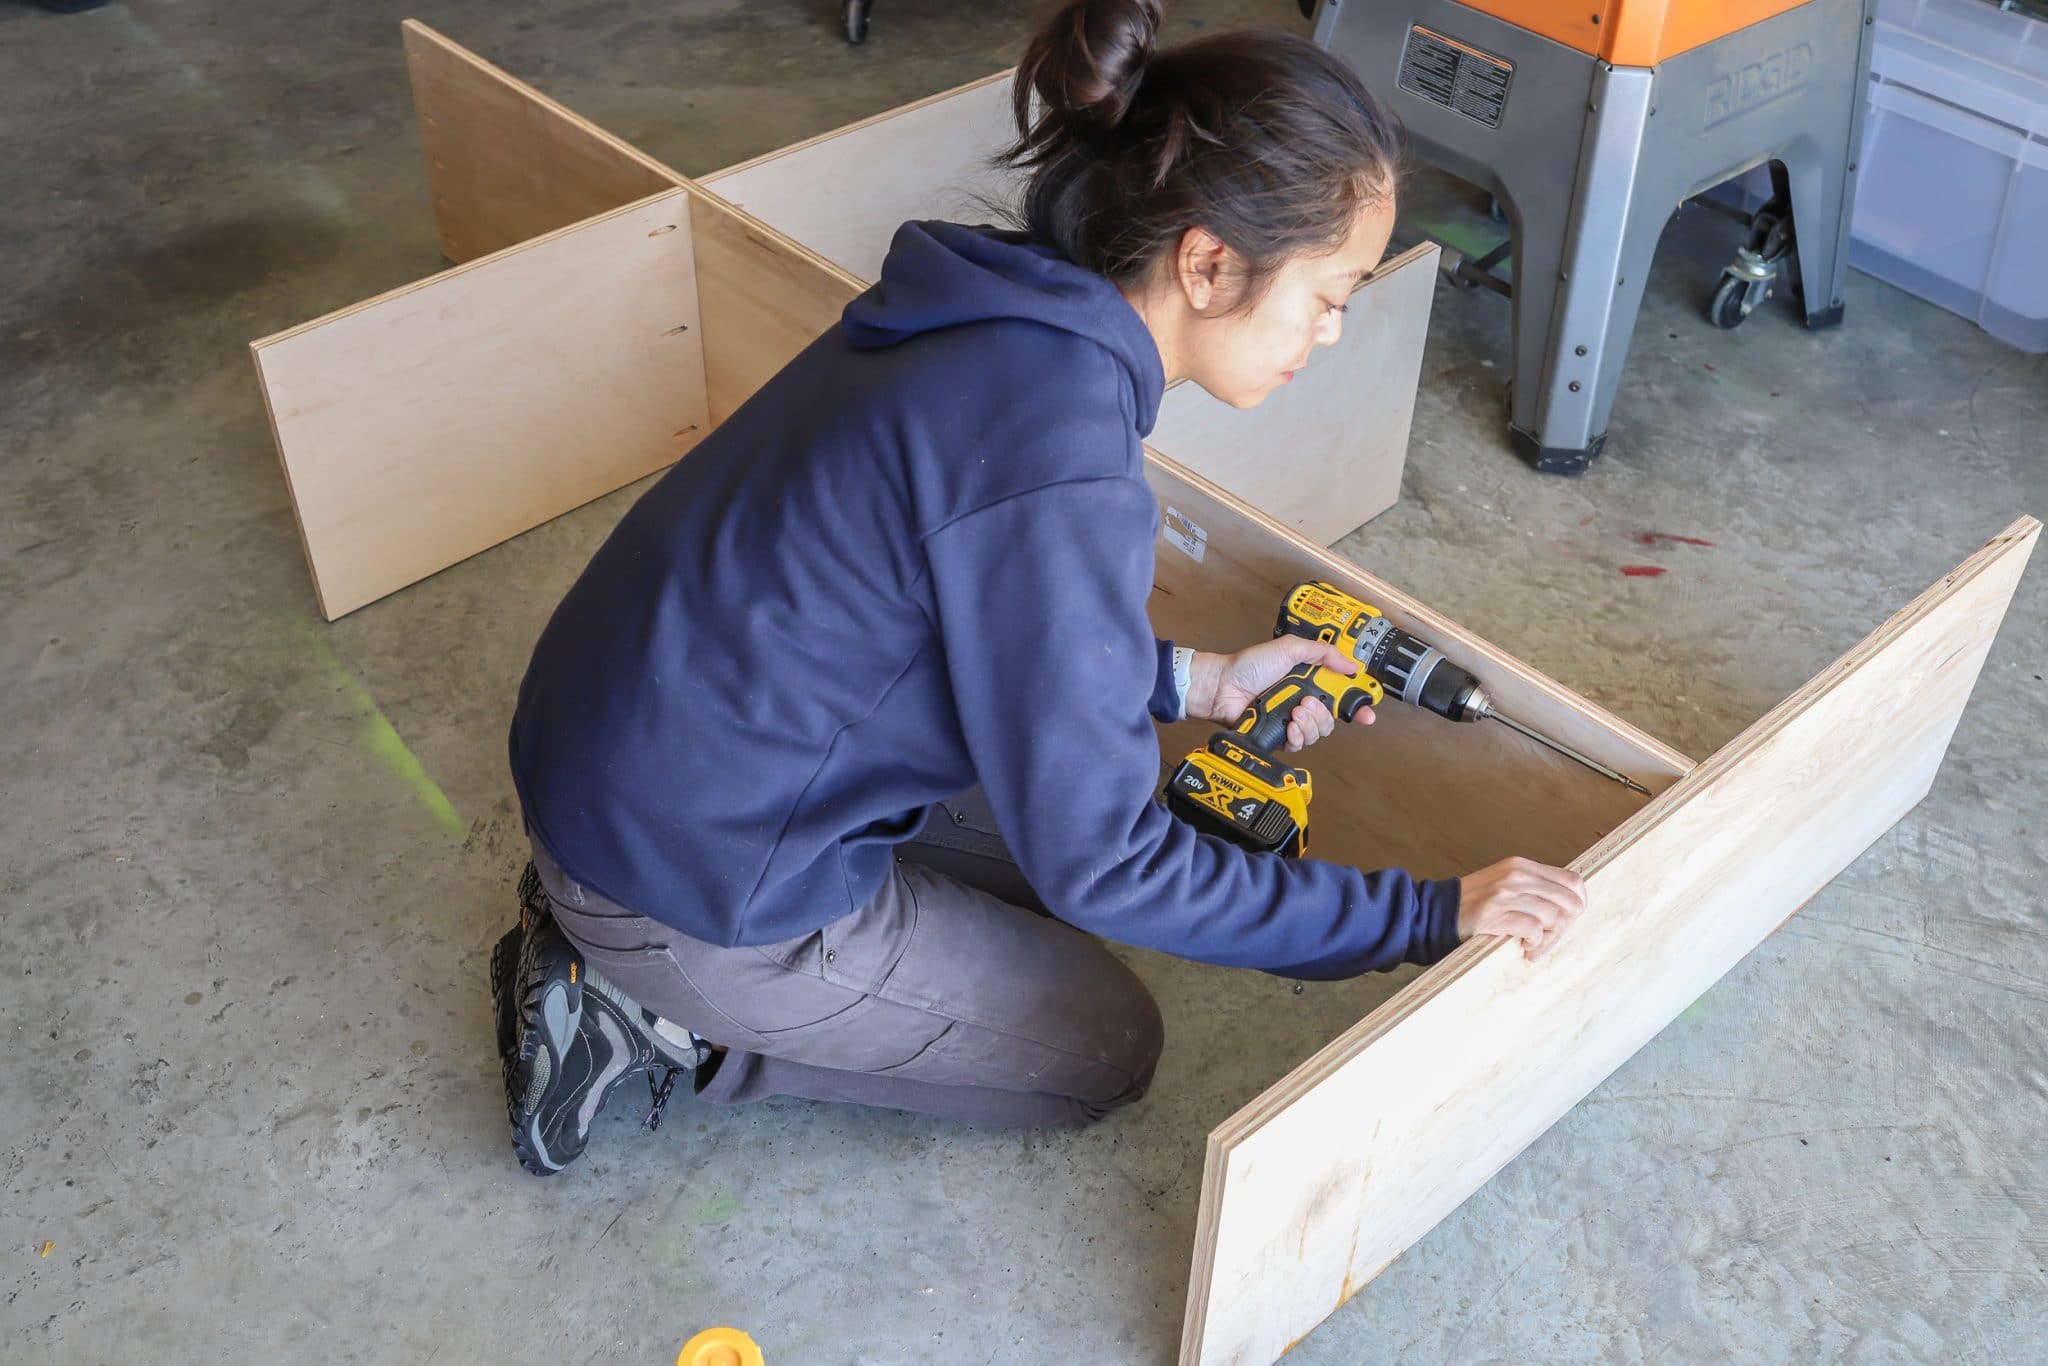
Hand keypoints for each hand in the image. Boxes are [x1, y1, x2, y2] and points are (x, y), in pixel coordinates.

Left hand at [1184, 637, 1374, 752]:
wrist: (1223, 686)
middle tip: (1308, 702)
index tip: (1368, 713)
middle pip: (1332, 718)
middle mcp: (1303, 702)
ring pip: (1318, 732)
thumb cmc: (1250, 665)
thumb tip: (1351, 663)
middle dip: (1326, 713)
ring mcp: (1291, 721)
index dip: (1357, 705)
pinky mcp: (1279, 737)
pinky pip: (1300, 744)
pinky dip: (1298, 736)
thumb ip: (1322, 653)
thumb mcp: (1289, 649)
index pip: (1340, 695)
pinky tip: (1289, 726)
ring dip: (1310, 723)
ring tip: (1294, 712)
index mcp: (1309, 681)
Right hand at [1457, 857, 1585, 960]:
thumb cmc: (1472, 902)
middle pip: (1569, 901)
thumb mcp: (1504, 883)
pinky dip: (1534, 943)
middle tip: (1550, 938)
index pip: (1572, 881)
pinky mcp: (1496, 914)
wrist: (1434, 911)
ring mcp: (1506, 894)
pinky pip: (1534, 930)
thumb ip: (1532, 888)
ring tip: (1534, 946)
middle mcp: (1517, 875)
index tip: (1568, 919)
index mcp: (1521, 865)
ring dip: (1549, 939)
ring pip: (1554, 917)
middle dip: (1566, 925)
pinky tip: (1524, 946)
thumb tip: (1569, 906)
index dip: (1577, 903)